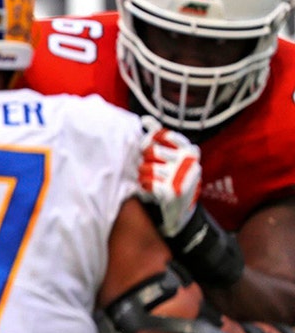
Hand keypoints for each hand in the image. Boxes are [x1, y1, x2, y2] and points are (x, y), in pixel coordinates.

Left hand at [138, 116, 200, 237]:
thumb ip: (161, 137)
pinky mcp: (172, 192)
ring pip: (146, 167)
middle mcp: (188, 162)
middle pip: (151, 152)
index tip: (148, 147)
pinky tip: (149, 191)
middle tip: (148, 168)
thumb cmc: (174, 179)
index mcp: (191, 150)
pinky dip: (144, 187)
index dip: (150, 141)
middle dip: (144, 160)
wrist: (181, 213)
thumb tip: (145, 119)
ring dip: (142, 175)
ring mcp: (181, 177)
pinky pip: (147, 183)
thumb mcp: (175, 156)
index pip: (163, 135)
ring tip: (148, 180)